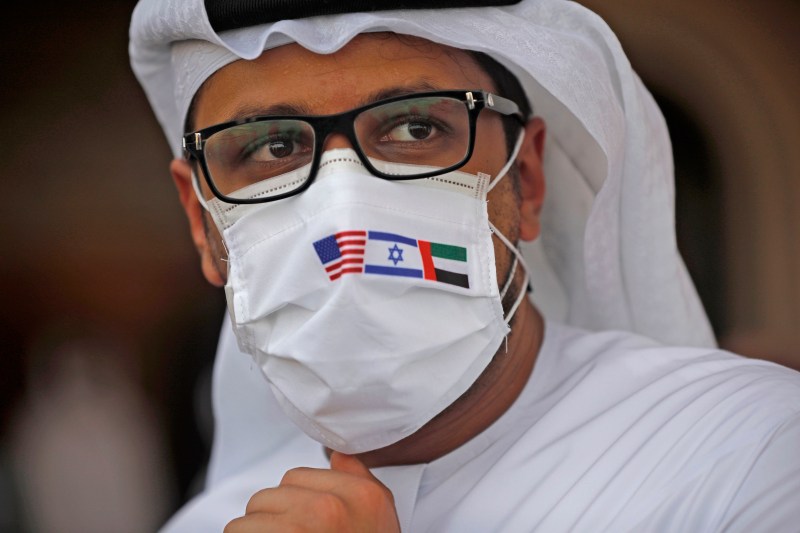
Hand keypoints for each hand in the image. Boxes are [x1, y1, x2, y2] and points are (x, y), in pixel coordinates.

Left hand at [224, 452, 400, 531]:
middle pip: (266, 497)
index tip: (300, 527)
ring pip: (243, 523)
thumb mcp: (379, 520)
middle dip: (268, 523)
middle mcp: (327, 509)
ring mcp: (297, 531)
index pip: (296, 476)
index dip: (292, 504)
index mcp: (359, 497)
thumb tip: (338, 456)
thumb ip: (359, 482)